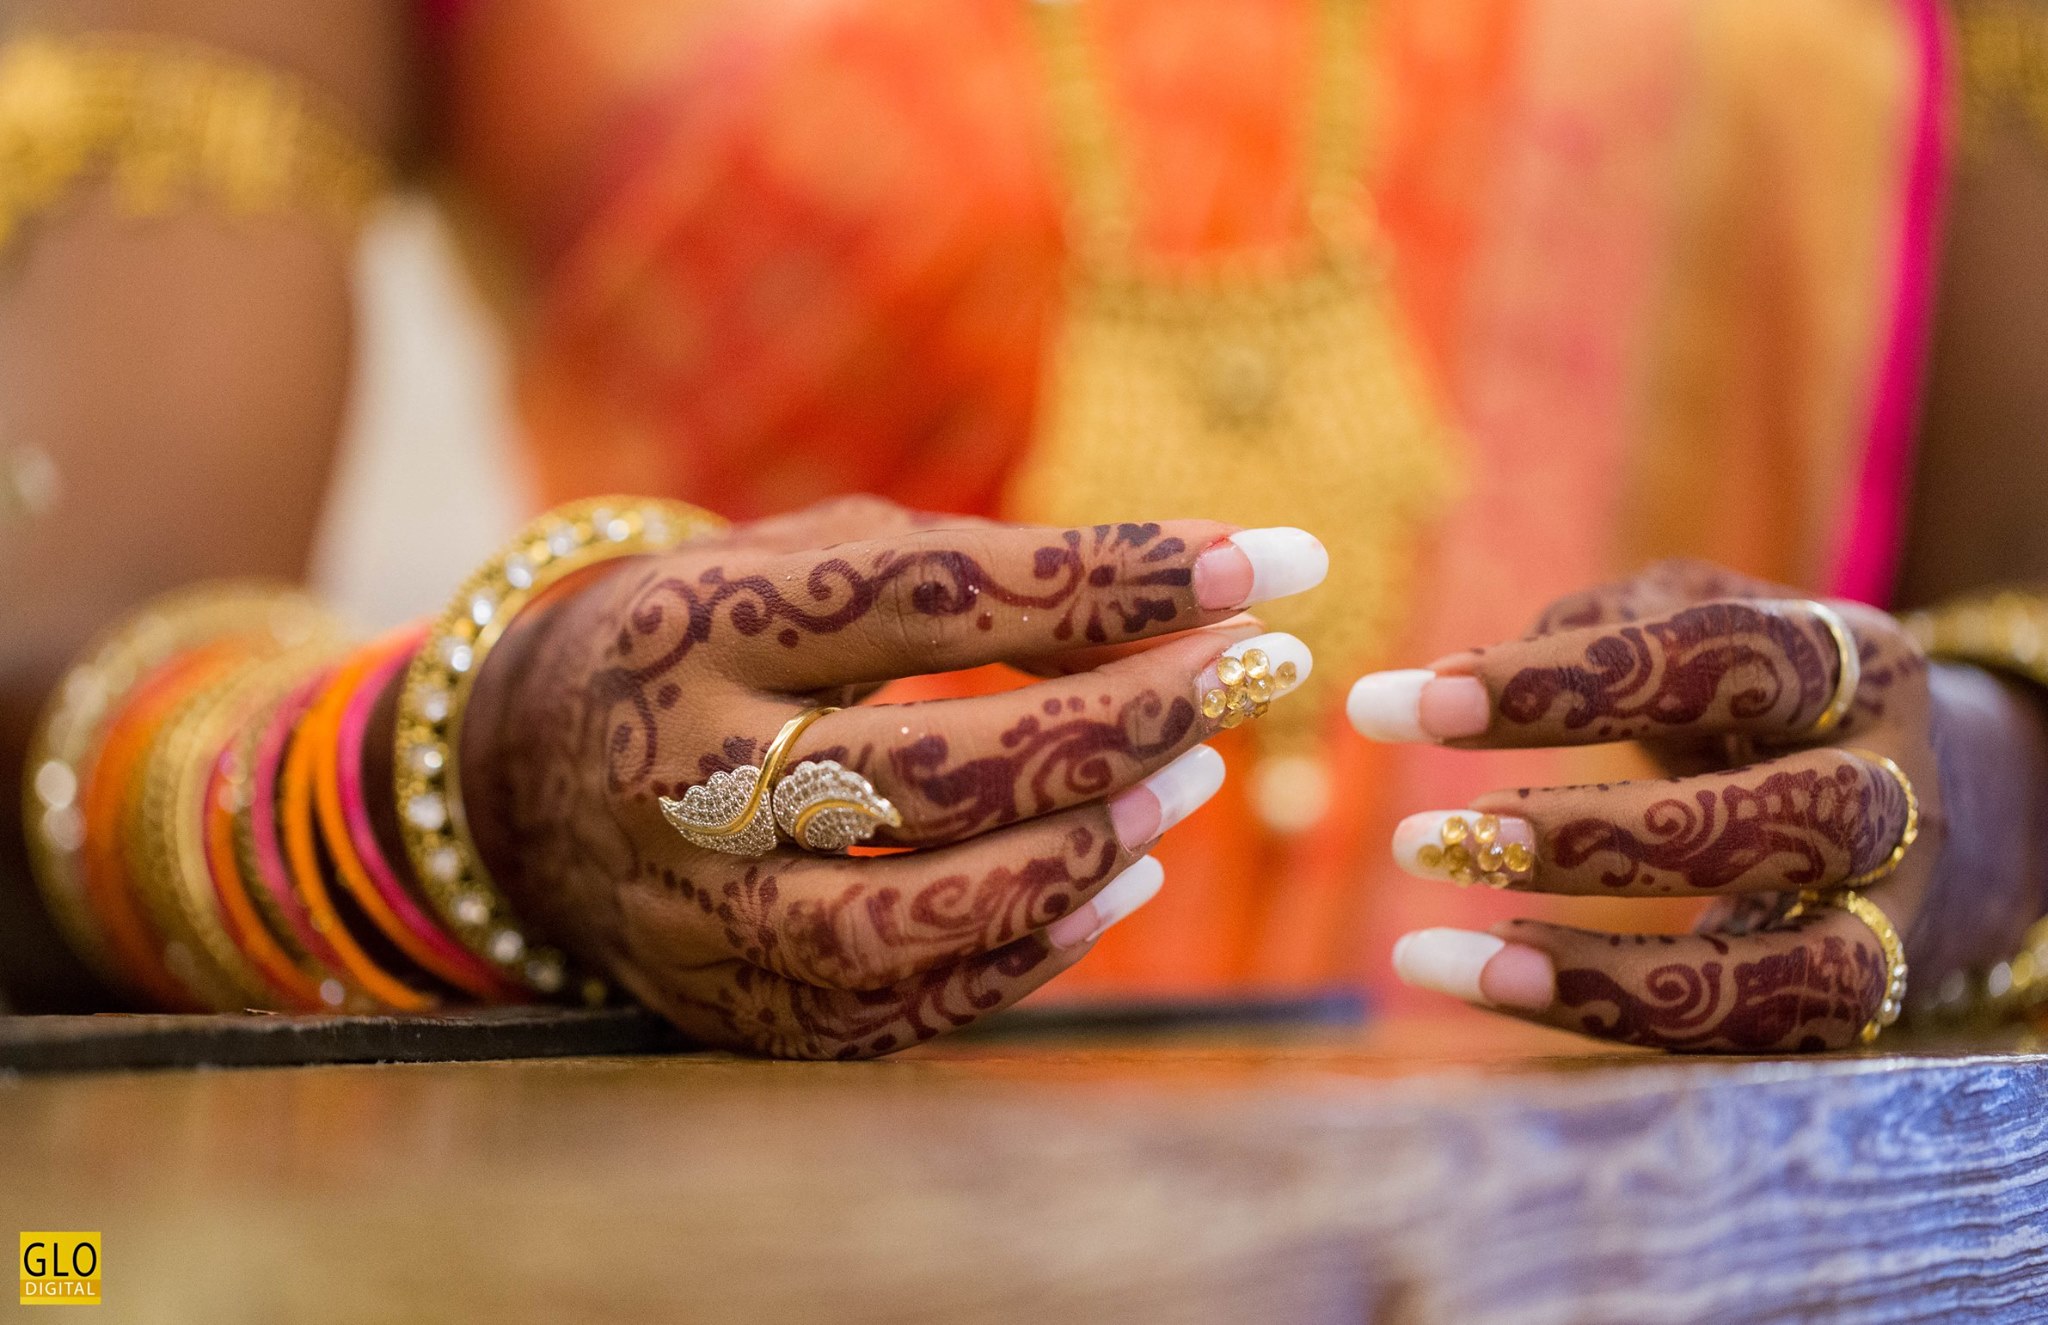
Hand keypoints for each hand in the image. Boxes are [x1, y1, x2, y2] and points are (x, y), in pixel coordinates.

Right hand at [464, 498, 1327, 1057]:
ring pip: (926, 907)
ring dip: (1091, 843)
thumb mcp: (802, 563)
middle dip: (1131, 718)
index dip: (1120, 579)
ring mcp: (704, 912)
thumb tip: (1177, 607)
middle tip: (1254, 674)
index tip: (1274, 563)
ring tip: (1192, 784)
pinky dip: (1040, 941)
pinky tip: (1118, 876)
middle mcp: (682, 774)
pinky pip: (913, 998)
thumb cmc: (715, 639)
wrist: (527, 785)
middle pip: (941, 765)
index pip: (938, 596)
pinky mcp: (739, 1009)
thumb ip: (965, 576)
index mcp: (696, 624)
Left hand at [1348, 560, 2047, 1051]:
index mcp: (1850, 662)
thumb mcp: (1695, 625)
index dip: (1561, 682)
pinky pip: (1740, 1037)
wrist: (1902, 793)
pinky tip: (1485, 980)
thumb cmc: (1749, 692)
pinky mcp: (1855, 1003)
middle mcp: (1891, 788)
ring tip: (1423, 950)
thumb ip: (1595, 630)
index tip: (1412, 704)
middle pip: (1770, 821)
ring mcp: (1890, 910)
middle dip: (1586, 837)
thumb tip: (1458, 678)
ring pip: (1778, 969)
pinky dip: (1606, 1015)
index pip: (1716, 659)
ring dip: (1595, 969)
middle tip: (1428, 837)